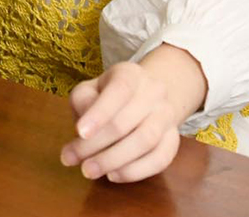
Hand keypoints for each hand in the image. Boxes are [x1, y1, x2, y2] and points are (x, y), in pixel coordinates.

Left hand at [61, 61, 180, 182]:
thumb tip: (82, 133)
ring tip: (90, 170)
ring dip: (114, 160)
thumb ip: (83, 102)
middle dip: (96, 145)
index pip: (119, 90)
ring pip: (146, 141)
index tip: (80, 132)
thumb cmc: (108, 95)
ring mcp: (167, 114)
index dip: (100, 112)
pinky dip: (135, 172)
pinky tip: (113, 175)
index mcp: (130, 73)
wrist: (145, 96)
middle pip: (127, 121)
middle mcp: (154, 91)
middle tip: (74, 160)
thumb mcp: (90, 89)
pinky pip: (160, 160)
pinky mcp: (173, 139)